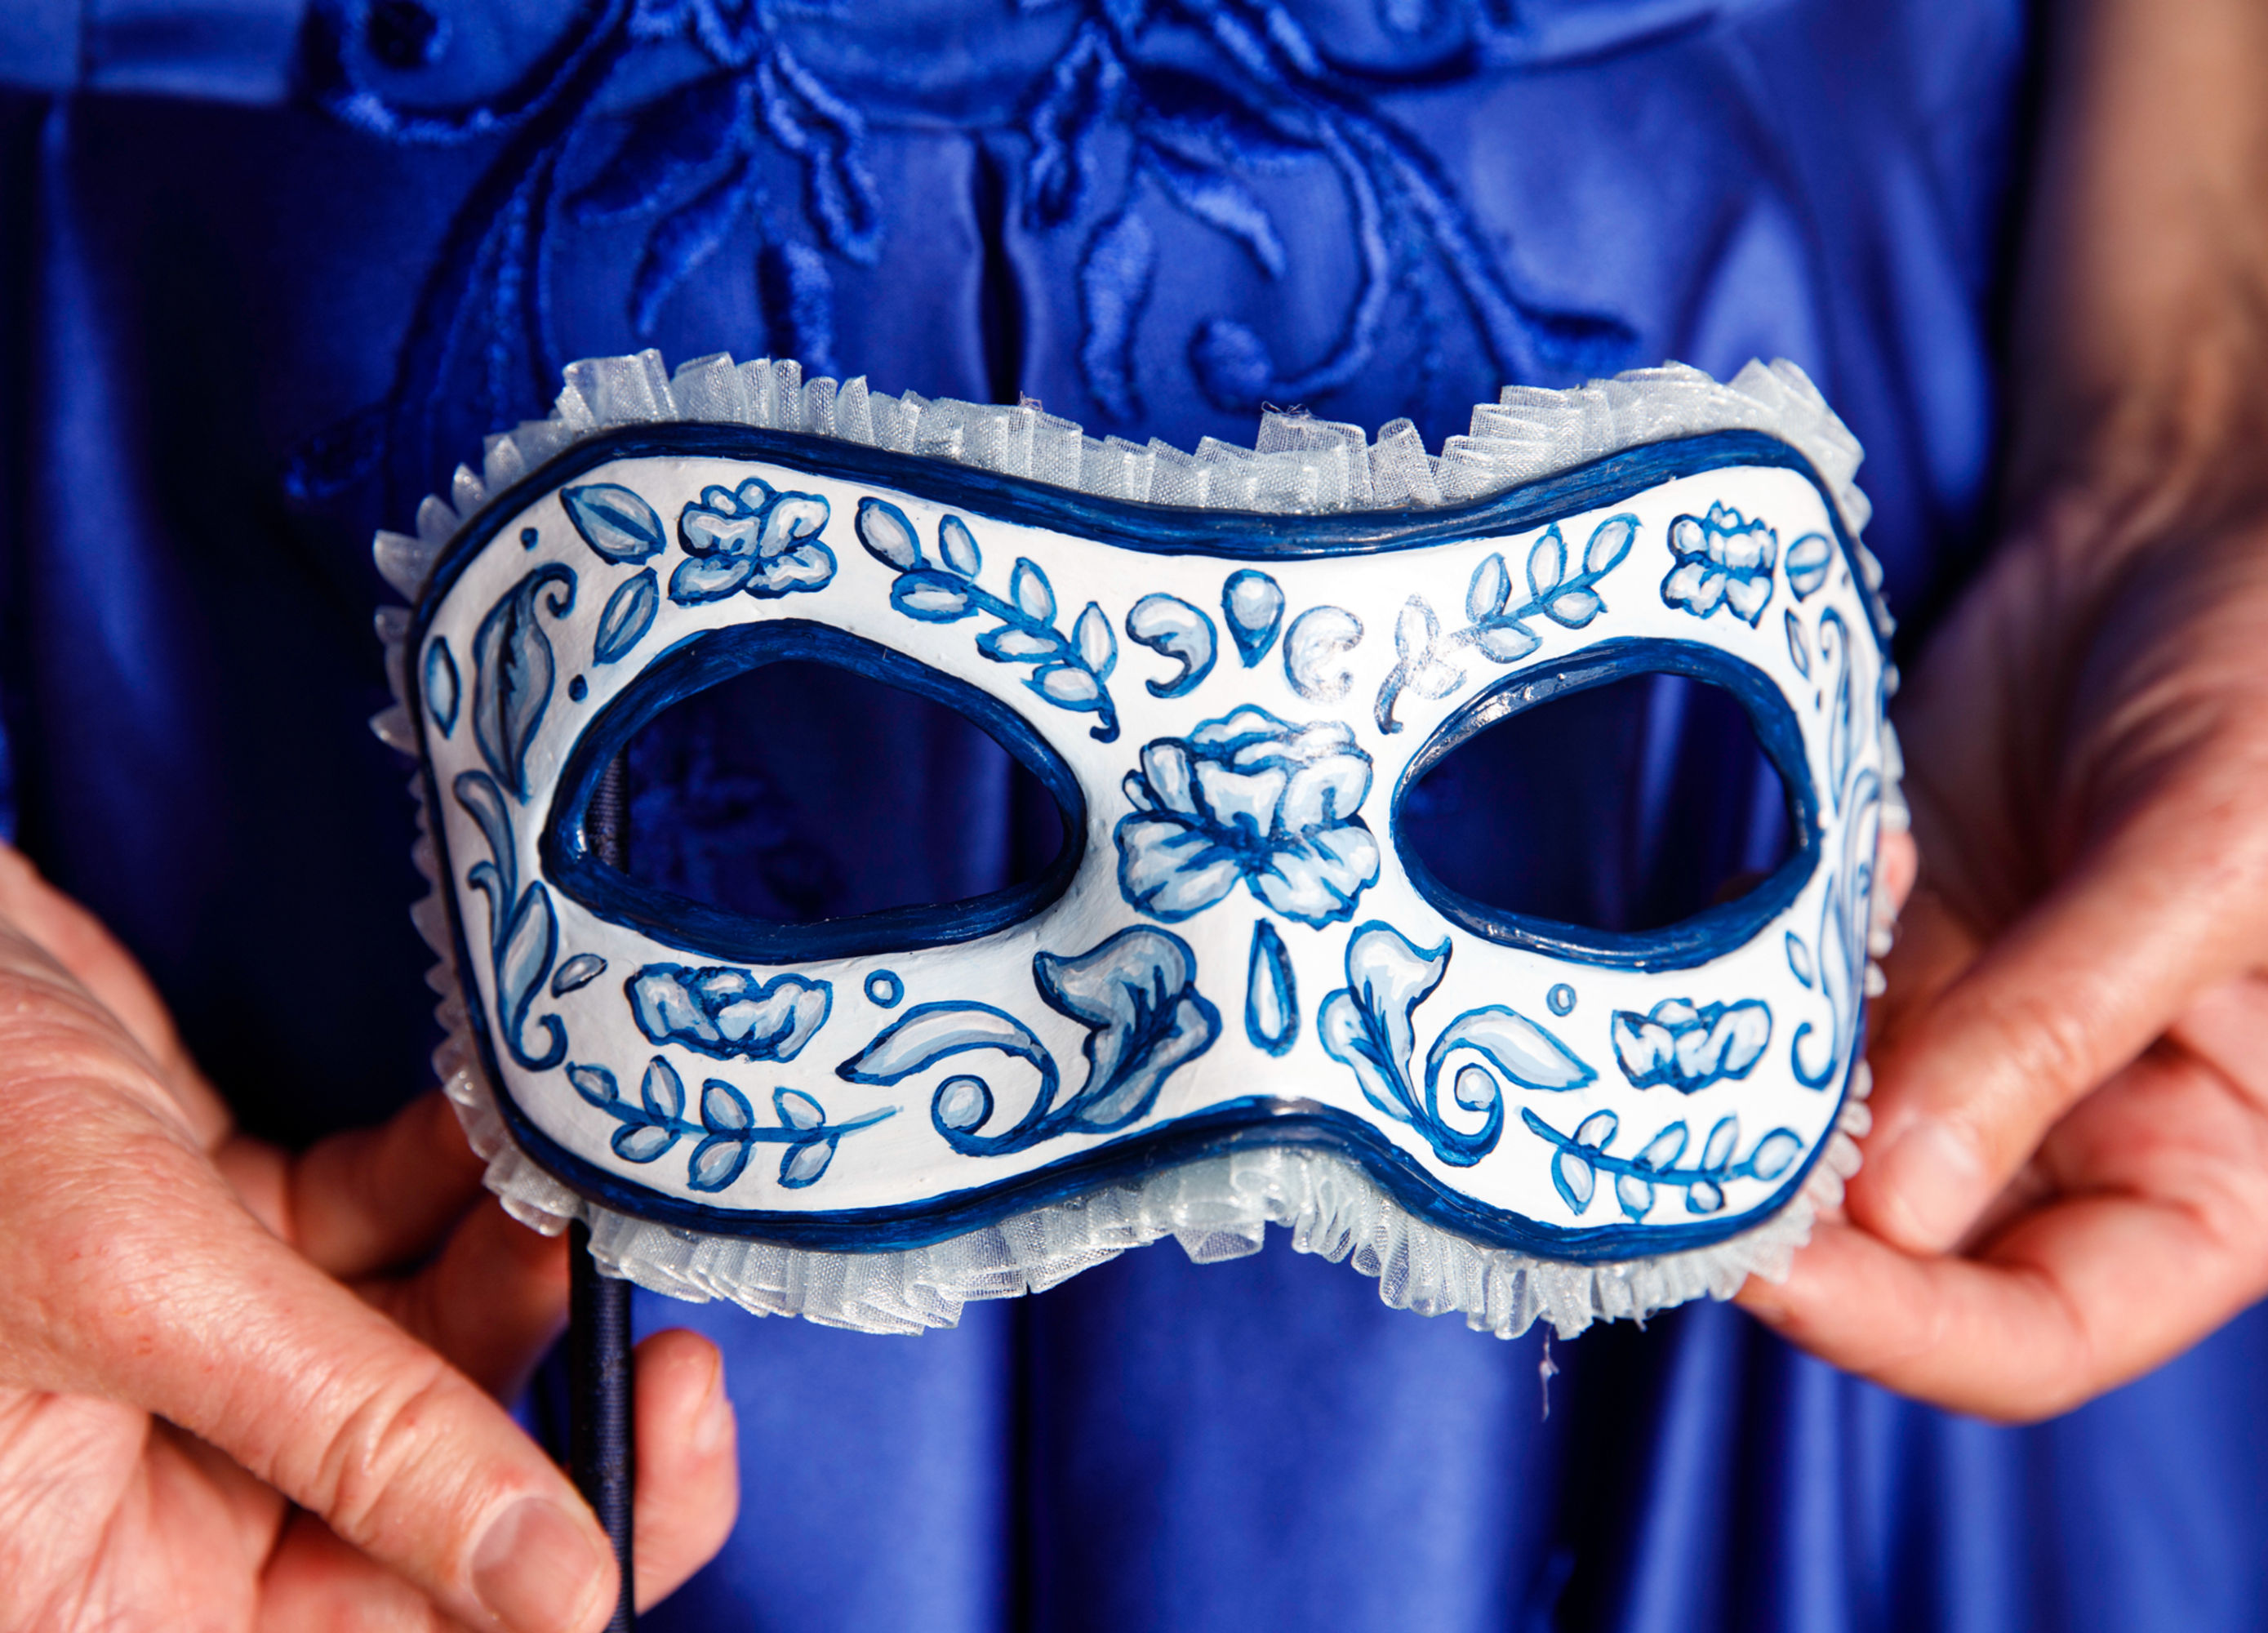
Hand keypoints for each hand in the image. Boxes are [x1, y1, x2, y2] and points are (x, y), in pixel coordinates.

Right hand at [0, 843, 738, 1629]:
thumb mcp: (137, 1289)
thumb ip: (353, 1431)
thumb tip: (560, 1587)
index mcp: (107, 1586)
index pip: (385, 1632)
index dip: (560, 1559)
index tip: (670, 1414)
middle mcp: (164, 1493)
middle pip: (434, 1488)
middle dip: (544, 1374)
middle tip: (623, 1254)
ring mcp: (206, 1356)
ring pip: (428, 1345)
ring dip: (506, 1255)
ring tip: (549, 1163)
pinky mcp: (223, 1234)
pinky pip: (383, 1232)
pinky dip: (443, 1179)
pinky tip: (479, 1117)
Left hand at [1738, 491, 2267, 1419]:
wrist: (2195, 530)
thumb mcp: (2208, 860)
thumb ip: (2059, 1030)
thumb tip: (1895, 1209)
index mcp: (2216, 1172)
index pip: (2046, 1328)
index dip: (1907, 1330)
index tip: (1774, 1272)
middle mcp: (2077, 1136)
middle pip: (1905, 1258)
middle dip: (1790, 1225)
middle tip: (1663, 1166)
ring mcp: (1964, 1045)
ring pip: (1821, 1142)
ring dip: (1745, 1103)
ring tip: (1680, 1038)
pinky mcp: (1884, 954)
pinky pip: (1787, 1011)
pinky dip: (1744, 982)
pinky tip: (1742, 910)